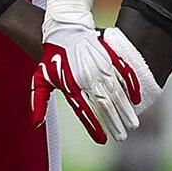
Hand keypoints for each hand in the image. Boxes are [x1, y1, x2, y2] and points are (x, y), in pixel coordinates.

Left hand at [34, 27, 154, 142]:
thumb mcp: (40, 79)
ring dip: (126, 110)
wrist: (62, 29)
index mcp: (71, 86)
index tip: (103, 140)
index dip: (93, 126)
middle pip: (104, 105)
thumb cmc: (51, 57)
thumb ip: (38, 103)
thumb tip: (35, 125)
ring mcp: (100, 67)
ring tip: (133, 124)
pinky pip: (123, 73)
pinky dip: (131, 86)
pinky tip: (136, 99)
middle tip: (123, 137)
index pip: (84, 111)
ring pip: (116, 92)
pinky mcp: (109, 56)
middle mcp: (87, 78)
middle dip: (115, 123)